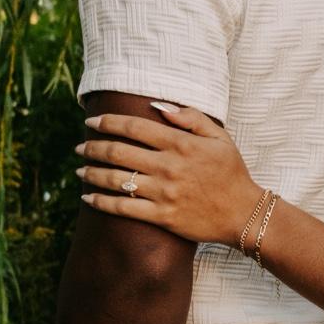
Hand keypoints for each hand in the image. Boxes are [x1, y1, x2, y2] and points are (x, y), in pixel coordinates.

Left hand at [75, 104, 263, 245]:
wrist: (243, 213)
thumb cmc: (232, 173)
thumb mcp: (219, 137)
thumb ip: (190, 118)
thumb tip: (158, 106)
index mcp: (180, 144)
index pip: (134, 126)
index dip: (108, 122)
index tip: (91, 121)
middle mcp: (168, 166)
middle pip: (117, 152)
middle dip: (92, 147)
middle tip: (80, 147)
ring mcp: (163, 193)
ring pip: (115, 179)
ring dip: (91, 173)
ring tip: (79, 170)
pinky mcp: (162, 216)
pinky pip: (123, 208)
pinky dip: (101, 202)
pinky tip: (87, 197)